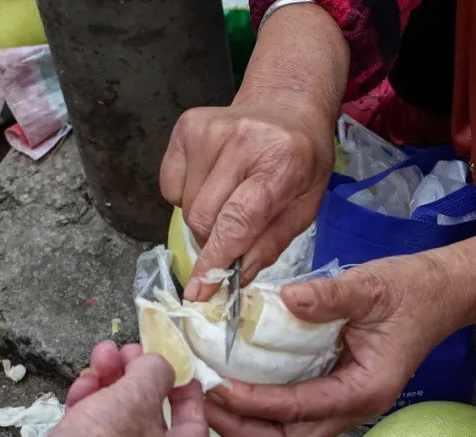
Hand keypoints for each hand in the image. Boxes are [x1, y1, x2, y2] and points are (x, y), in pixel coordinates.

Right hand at [49, 342, 208, 436]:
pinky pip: (92, 436)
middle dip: (137, 379)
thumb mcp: (139, 398)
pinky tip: (82, 383)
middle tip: (127, 352)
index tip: (178, 367)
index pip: (194, 428)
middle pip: (149, 419)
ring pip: (117, 423)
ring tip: (101, 355)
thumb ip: (155, 374)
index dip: (188, 393)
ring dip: (110, 384)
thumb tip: (157, 366)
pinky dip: (89, 406)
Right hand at [158, 2, 347, 300]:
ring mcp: (208, 129)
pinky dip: (187, 196)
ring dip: (202, 219)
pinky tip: (212, 182)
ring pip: (185, 206)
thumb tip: (235, 278)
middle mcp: (242, 140)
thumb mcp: (304, 207)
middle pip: (203, 217)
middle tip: (230, 238)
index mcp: (282, 162)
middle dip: (212, 241)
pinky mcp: (185, 126)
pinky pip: (171, 186)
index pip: (237, 221)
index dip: (215, 261)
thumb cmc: (300, 163)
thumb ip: (270, 244)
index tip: (199, 292)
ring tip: (227, 202)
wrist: (285, 106)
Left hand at [203, 225, 475, 436]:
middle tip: (202, 406)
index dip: (255, 402)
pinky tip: (234, 388)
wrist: (440, 293)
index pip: (300, 408)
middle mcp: (355, 408)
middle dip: (244, 431)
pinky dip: (262, 410)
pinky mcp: (336, 392)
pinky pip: (294, 415)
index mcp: (366, 389)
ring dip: (249, 426)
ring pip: (291, 436)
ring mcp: (345, 404)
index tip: (217, 387)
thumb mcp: (371, 285)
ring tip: (209, 402)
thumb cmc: (411, 290)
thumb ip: (330, 295)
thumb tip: (288, 299)